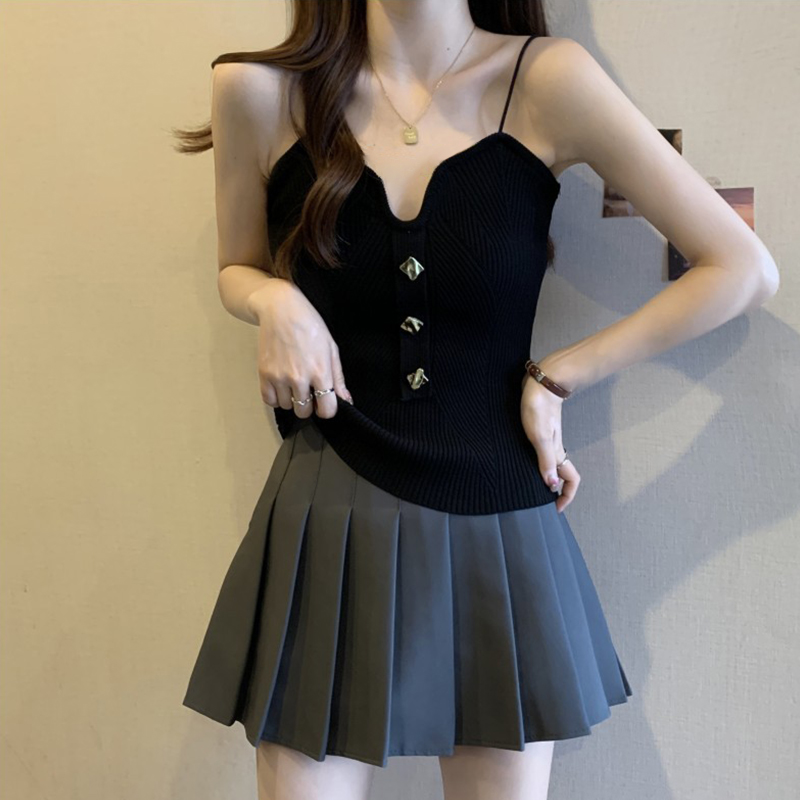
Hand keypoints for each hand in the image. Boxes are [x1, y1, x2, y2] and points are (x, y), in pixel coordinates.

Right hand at [249, 280, 352, 419]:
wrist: (281, 309)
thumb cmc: (310, 325)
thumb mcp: (331, 349)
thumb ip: (338, 379)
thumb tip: (346, 401)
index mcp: (320, 372)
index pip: (326, 410)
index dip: (327, 409)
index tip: (324, 404)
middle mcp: (299, 377)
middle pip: (305, 411)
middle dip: (308, 405)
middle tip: (308, 390)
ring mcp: (279, 377)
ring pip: (287, 407)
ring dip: (291, 399)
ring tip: (293, 382)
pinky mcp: (264, 374)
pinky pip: (269, 401)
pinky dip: (276, 397)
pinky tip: (281, 386)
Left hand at [520, 357, 580, 512]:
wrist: (541, 383)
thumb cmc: (538, 408)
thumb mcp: (539, 436)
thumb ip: (545, 460)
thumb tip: (551, 485)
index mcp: (557, 452)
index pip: (571, 480)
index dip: (567, 497)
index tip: (555, 508)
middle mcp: (555, 449)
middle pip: (563, 475)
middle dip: (557, 491)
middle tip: (543, 502)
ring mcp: (549, 440)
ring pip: (553, 465)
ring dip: (548, 478)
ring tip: (533, 488)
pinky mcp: (541, 431)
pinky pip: (544, 454)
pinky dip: (539, 464)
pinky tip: (525, 463)